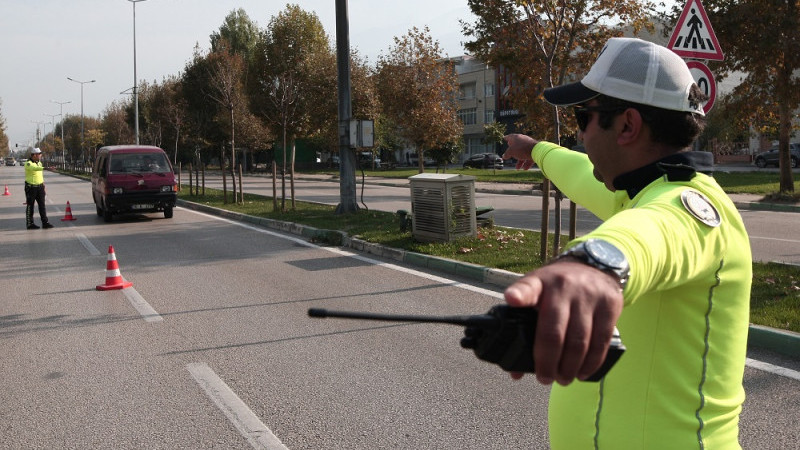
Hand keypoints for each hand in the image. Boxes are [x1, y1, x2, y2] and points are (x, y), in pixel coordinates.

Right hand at [502, 134, 537, 169]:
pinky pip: (529, 156)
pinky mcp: (534, 150)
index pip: (510, 137)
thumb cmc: (521, 149)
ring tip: (518, 168)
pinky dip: (527, 162)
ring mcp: (529, 145)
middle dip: (513, 152)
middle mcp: (523, 140)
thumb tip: (504, 156)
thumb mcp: (511, 152)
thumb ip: (507, 154)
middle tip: (510, 153)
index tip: (505, 138)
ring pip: (523, 153)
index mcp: (516, 138)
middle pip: (517, 146)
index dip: (507, 138)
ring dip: (520, 161)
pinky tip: (525, 168)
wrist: (536, 150)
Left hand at [503, 260, 623, 384]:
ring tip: (563, 379)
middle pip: (554, 331)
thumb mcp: (538, 294)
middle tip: (545, 378)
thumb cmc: (557, 288)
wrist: (594, 265)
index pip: (527, 287)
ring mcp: (588, 295)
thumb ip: (524, 325)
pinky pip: (601, 340)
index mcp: (539, 283)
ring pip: (579, 341)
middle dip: (548, 362)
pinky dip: (591, 362)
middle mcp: (563, 286)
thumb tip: (516, 372)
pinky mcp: (609, 304)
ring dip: (570, 367)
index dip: (519, 294)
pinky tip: (583, 372)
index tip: (512, 299)